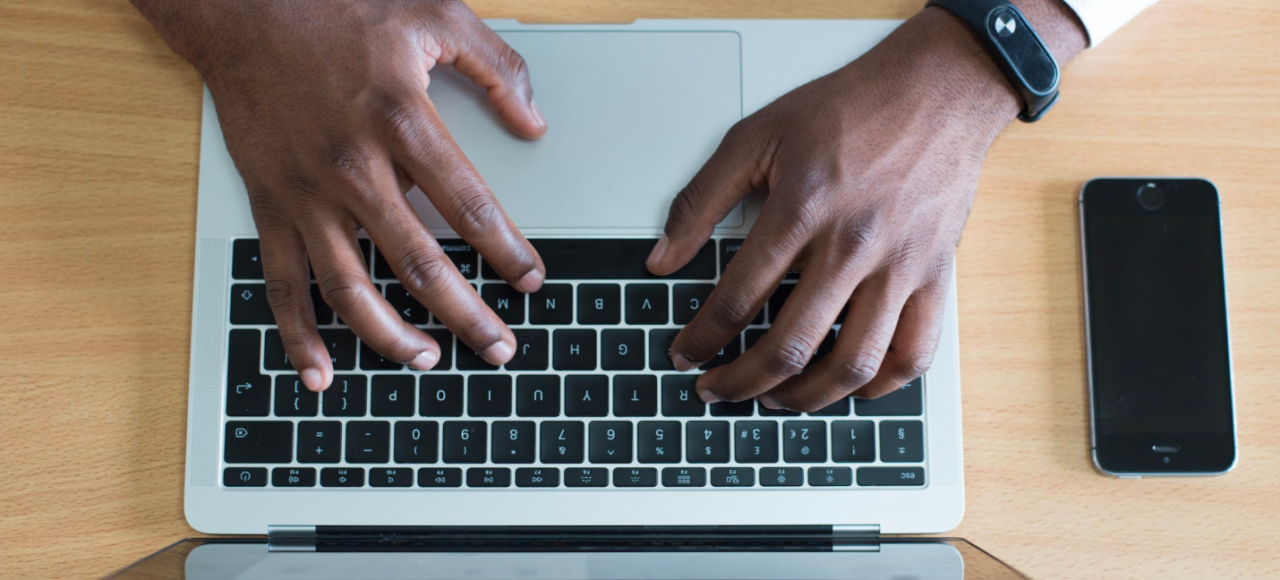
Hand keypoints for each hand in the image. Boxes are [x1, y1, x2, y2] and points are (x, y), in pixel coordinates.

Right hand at [133, 0, 547, 390]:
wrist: (243, 7)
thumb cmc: (338, 8)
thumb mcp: (434, 14)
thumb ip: (496, 66)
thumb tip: (534, 123)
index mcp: (403, 122)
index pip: (469, 207)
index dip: (507, 251)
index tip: (531, 281)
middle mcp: (354, 169)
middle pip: (419, 263)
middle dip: (466, 315)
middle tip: (499, 348)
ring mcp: (307, 194)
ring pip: (351, 288)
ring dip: (391, 336)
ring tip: (429, 362)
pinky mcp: (270, 204)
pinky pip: (281, 282)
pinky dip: (298, 333)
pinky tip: (320, 371)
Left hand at [646, 8, 1070, 409]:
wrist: (937, 91)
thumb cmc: (848, 110)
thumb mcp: (756, 136)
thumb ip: (701, 200)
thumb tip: (662, 258)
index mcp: (803, 209)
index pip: (737, 298)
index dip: (701, 338)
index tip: (685, 353)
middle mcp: (854, 245)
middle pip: (789, 345)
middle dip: (740, 382)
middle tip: (716, 389)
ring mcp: (900, 267)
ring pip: (852, 364)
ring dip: (804, 397)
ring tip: (774, 398)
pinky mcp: (936, 276)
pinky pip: (913, 355)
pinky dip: (878, 386)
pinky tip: (848, 387)